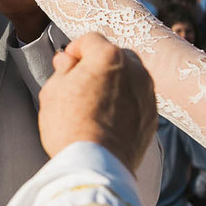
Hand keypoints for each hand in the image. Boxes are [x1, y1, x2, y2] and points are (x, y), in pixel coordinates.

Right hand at [37, 33, 156, 173]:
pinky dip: (125, 103)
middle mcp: (135, 69)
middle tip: (80, 84)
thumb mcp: (52, 91)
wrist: (96, 166)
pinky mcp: (153, 116)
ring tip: (95, 105)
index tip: (66, 66)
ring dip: (115, 83)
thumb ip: (63, 70)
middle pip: (115, 55)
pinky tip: (108, 120)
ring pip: (130, 77)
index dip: (74, 50)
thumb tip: (68, 62)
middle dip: (98, 64)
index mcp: (109, 56)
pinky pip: (137, 100)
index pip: (90, 39)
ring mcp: (147, 93)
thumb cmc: (69, 127)